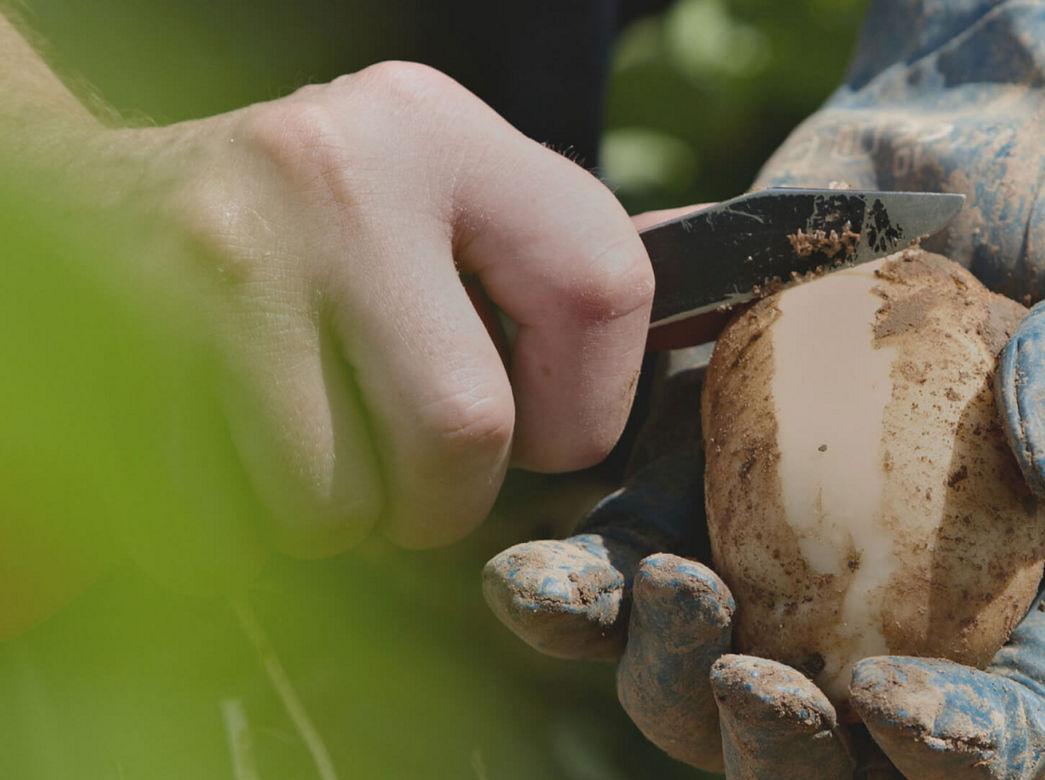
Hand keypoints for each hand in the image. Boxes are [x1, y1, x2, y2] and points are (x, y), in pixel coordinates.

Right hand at [120, 61, 652, 560]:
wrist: (93, 200)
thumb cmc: (313, 223)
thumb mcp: (442, 195)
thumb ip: (555, 264)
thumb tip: (694, 342)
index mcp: (442, 130)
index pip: (602, 291)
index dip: (589, 406)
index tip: (544, 431)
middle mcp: (337, 172)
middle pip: (464, 427)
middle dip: (450, 498)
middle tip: (420, 480)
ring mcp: (228, 255)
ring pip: (340, 498)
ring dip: (343, 521)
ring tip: (323, 457)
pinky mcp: (139, 341)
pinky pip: (232, 522)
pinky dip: (252, 528)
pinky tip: (240, 451)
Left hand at [485, 0, 1044, 774]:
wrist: (980, 141)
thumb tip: (1041, 451)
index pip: (1021, 719)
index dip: (957, 749)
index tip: (885, 695)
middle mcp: (917, 604)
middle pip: (847, 746)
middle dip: (784, 748)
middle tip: (747, 682)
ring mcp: (801, 555)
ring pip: (717, 685)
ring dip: (669, 675)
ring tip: (658, 589)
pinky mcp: (703, 483)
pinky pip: (628, 569)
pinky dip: (576, 591)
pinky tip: (532, 575)